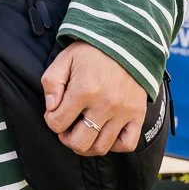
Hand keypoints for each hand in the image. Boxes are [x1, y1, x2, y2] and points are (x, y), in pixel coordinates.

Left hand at [42, 40, 148, 156]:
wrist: (127, 42)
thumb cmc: (92, 51)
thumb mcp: (65, 59)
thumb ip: (51, 83)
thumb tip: (50, 108)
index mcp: (83, 90)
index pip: (57, 123)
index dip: (51, 121)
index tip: (54, 113)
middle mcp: (104, 104)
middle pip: (79, 142)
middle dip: (66, 138)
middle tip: (66, 128)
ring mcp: (123, 112)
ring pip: (101, 147)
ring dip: (87, 145)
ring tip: (82, 132)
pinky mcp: (138, 115)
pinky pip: (127, 144)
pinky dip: (114, 146)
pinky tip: (104, 134)